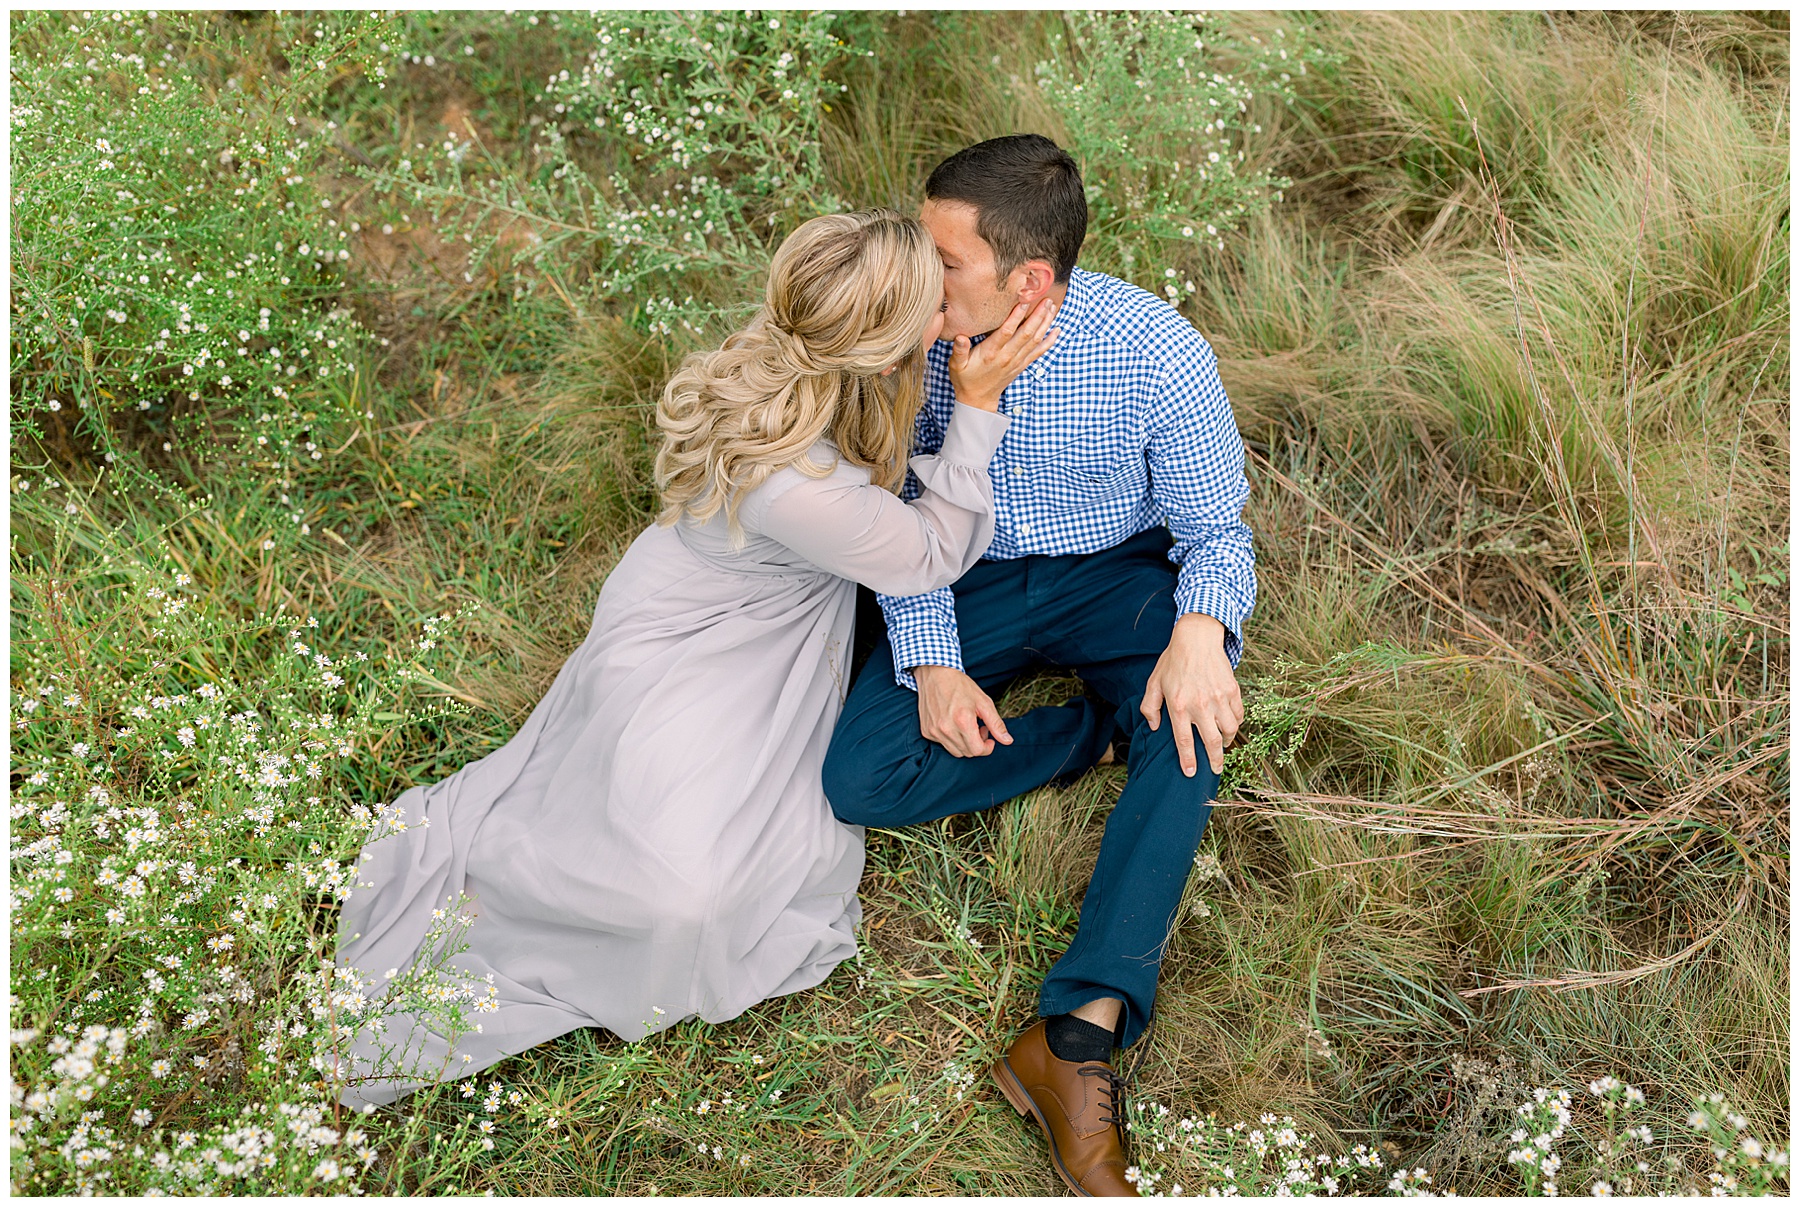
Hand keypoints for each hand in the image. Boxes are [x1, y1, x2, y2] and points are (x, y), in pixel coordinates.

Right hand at [914, 664, 1013, 757]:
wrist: (934, 674)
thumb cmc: (960, 685)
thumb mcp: (983, 702)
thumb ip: (996, 724)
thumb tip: (1008, 741)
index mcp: (962, 721)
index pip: (977, 750)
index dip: (987, 748)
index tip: (990, 739)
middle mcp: (946, 729)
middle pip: (967, 753)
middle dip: (977, 745)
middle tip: (980, 728)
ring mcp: (934, 731)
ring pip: (955, 751)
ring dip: (965, 744)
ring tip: (967, 726)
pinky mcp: (926, 731)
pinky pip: (943, 744)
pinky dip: (952, 739)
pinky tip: (954, 724)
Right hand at [947, 296, 1058, 410]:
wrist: (978, 399)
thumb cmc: (966, 379)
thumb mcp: (956, 365)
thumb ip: (959, 350)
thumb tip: (960, 337)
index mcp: (991, 353)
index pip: (1006, 332)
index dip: (1016, 316)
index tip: (1024, 301)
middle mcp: (1007, 356)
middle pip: (1026, 333)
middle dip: (1038, 315)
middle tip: (1046, 299)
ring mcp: (1017, 361)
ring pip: (1035, 340)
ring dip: (1045, 323)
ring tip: (1052, 307)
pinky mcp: (1022, 365)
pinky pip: (1039, 351)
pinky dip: (1050, 341)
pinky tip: (1057, 329)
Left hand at [1141, 614, 1242, 776]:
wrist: (1196, 638)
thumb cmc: (1173, 662)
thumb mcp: (1153, 683)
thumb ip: (1149, 708)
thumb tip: (1154, 728)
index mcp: (1179, 706)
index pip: (1185, 741)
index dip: (1189, 760)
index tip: (1191, 773)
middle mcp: (1200, 705)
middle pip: (1212, 742)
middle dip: (1215, 761)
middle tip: (1215, 770)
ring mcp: (1219, 698)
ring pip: (1229, 730)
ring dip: (1226, 742)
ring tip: (1222, 746)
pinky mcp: (1232, 690)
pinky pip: (1238, 715)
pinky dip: (1236, 724)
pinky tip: (1229, 725)